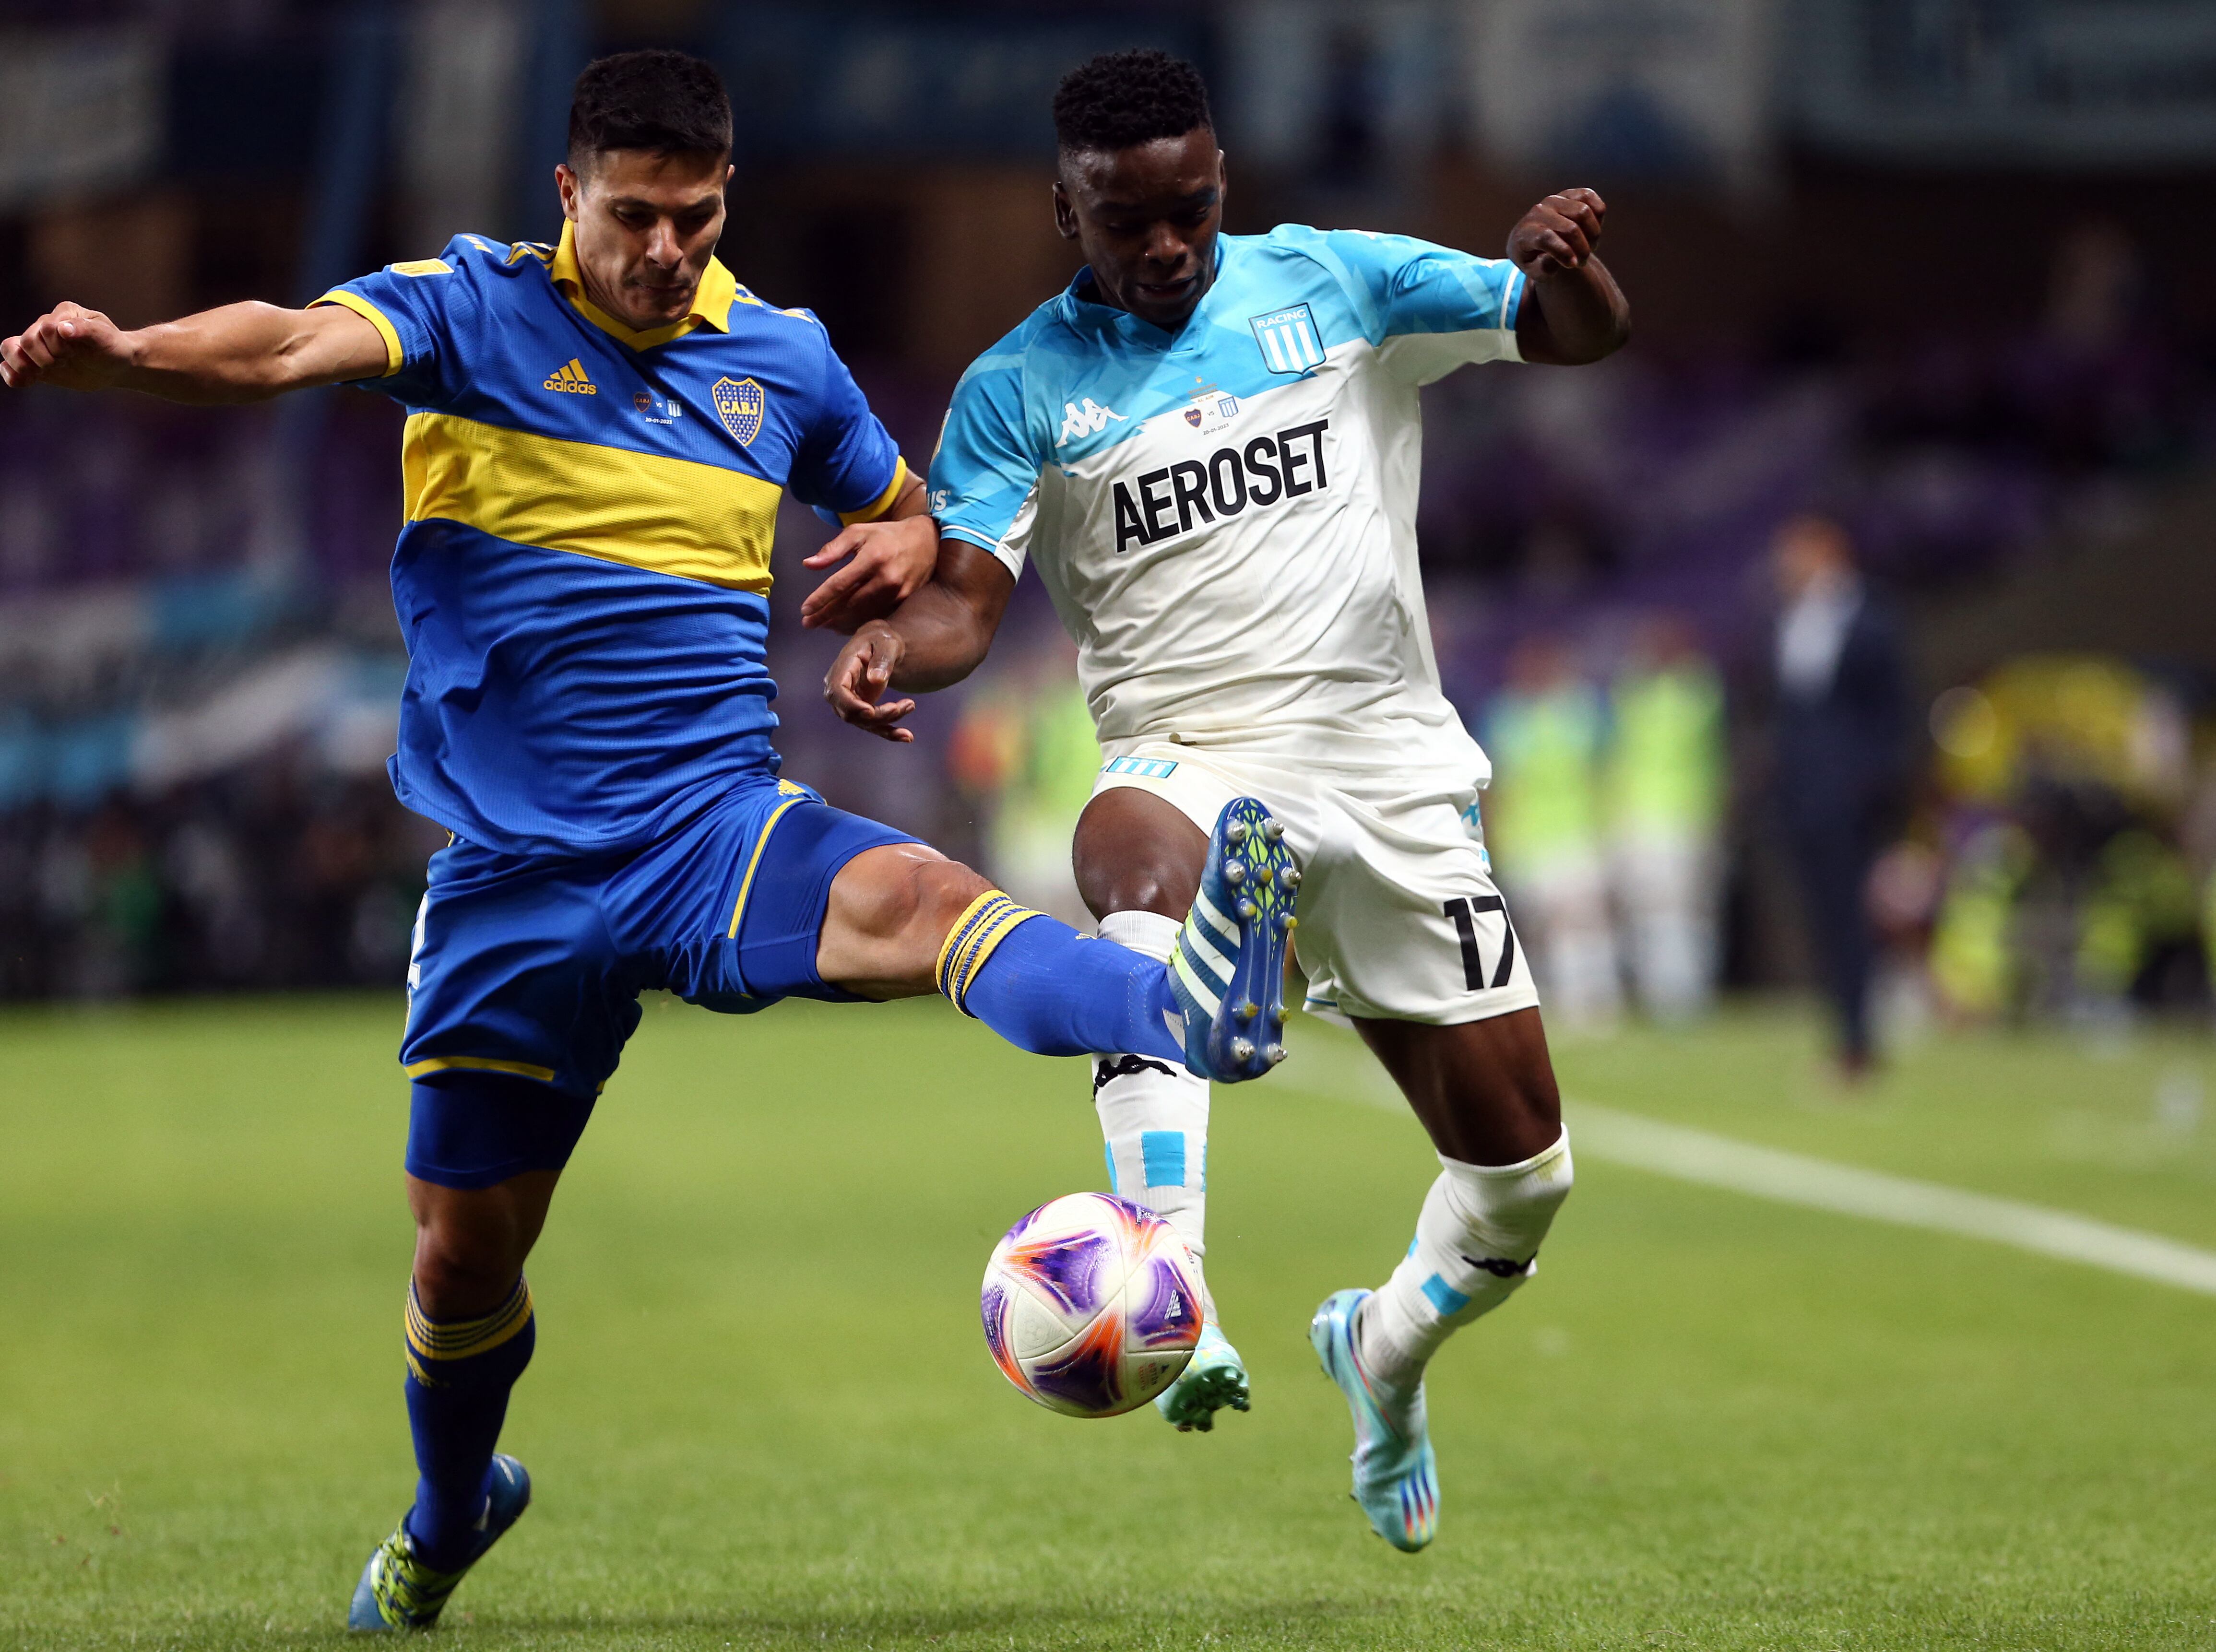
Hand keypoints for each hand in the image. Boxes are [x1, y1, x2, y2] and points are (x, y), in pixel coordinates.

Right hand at [1, 302, 136, 390]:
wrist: (116, 366)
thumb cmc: (112, 347)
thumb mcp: (106, 338)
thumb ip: (86, 330)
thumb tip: (62, 329)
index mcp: (63, 314)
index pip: (46, 329)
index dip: (59, 346)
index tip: (76, 353)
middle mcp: (45, 326)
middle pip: (27, 341)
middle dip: (46, 358)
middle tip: (65, 362)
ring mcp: (38, 345)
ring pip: (9, 349)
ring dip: (25, 366)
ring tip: (45, 372)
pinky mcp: (35, 363)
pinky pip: (10, 367)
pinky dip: (13, 375)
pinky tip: (25, 381)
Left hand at [799, 514, 937, 633]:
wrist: (927, 540)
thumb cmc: (886, 535)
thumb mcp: (859, 533)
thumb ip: (833, 549)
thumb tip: (808, 565)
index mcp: (872, 558)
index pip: (840, 584)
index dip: (821, 599)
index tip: (804, 610)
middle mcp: (886, 578)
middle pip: (850, 604)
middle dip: (826, 615)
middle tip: (808, 624)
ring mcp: (897, 592)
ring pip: (863, 614)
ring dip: (841, 622)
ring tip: (823, 626)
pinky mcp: (904, 601)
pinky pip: (877, 615)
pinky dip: (859, 622)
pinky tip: (845, 625)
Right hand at [824, 622, 918, 741]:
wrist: (882, 643)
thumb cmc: (882, 639)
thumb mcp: (886, 642)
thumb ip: (882, 659)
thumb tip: (875, 679)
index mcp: (842, 669)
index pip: (837, 692)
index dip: (851, 705)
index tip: (871, 711)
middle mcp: (840, 689)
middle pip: (851, 713)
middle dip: (878, 716)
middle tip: (904, 705)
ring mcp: (850, 701)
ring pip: (864, 723)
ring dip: (888, 722)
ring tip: (910, 705)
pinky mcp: (862, 709)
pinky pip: (873, 725)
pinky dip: (890, 732)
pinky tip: (907, 736)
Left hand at [1507, 189, 1605, 280]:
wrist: (1535, 241)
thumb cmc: (1535, 259)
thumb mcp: (1535, 271)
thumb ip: (1545, 268)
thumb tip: (1566, 256)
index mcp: (1525, 232)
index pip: (1546, 237)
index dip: (1563, 252)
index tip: (1573, 264)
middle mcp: (1538, 212)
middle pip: (1571, 228)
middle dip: (1583, 249)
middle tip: (1582, 261)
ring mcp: (1553, 200)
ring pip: (1584, 212)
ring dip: (1593, 234)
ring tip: (1588, 247)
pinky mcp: (1568, 193)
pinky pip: (1589, 196)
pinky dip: (1597, 215)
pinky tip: (1591, 230)